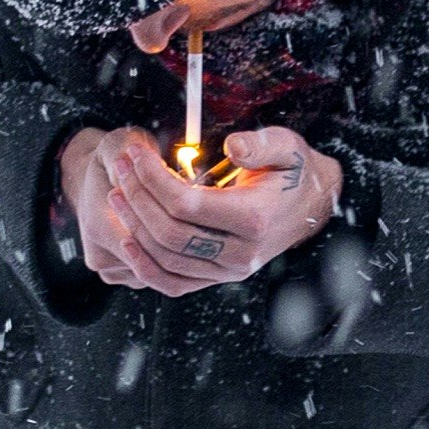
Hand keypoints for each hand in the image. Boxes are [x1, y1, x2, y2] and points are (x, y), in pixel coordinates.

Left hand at [59, 123, 341, 296]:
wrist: (312, 205)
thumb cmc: (293, 170)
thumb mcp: (286, 146)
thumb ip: (260, 144)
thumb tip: (232, 147)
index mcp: (254, 219)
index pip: (185, 203)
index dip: (152, 177)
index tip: (135, 153)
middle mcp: (240, 253)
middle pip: (169, 233)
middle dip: (137, 197)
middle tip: (121, 168)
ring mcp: (228, 271)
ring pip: (165, 260)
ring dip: (133, 227)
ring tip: (117, 194)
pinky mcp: (218, 278)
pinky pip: (173, 283)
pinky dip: (145, 267)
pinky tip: (127, 240)